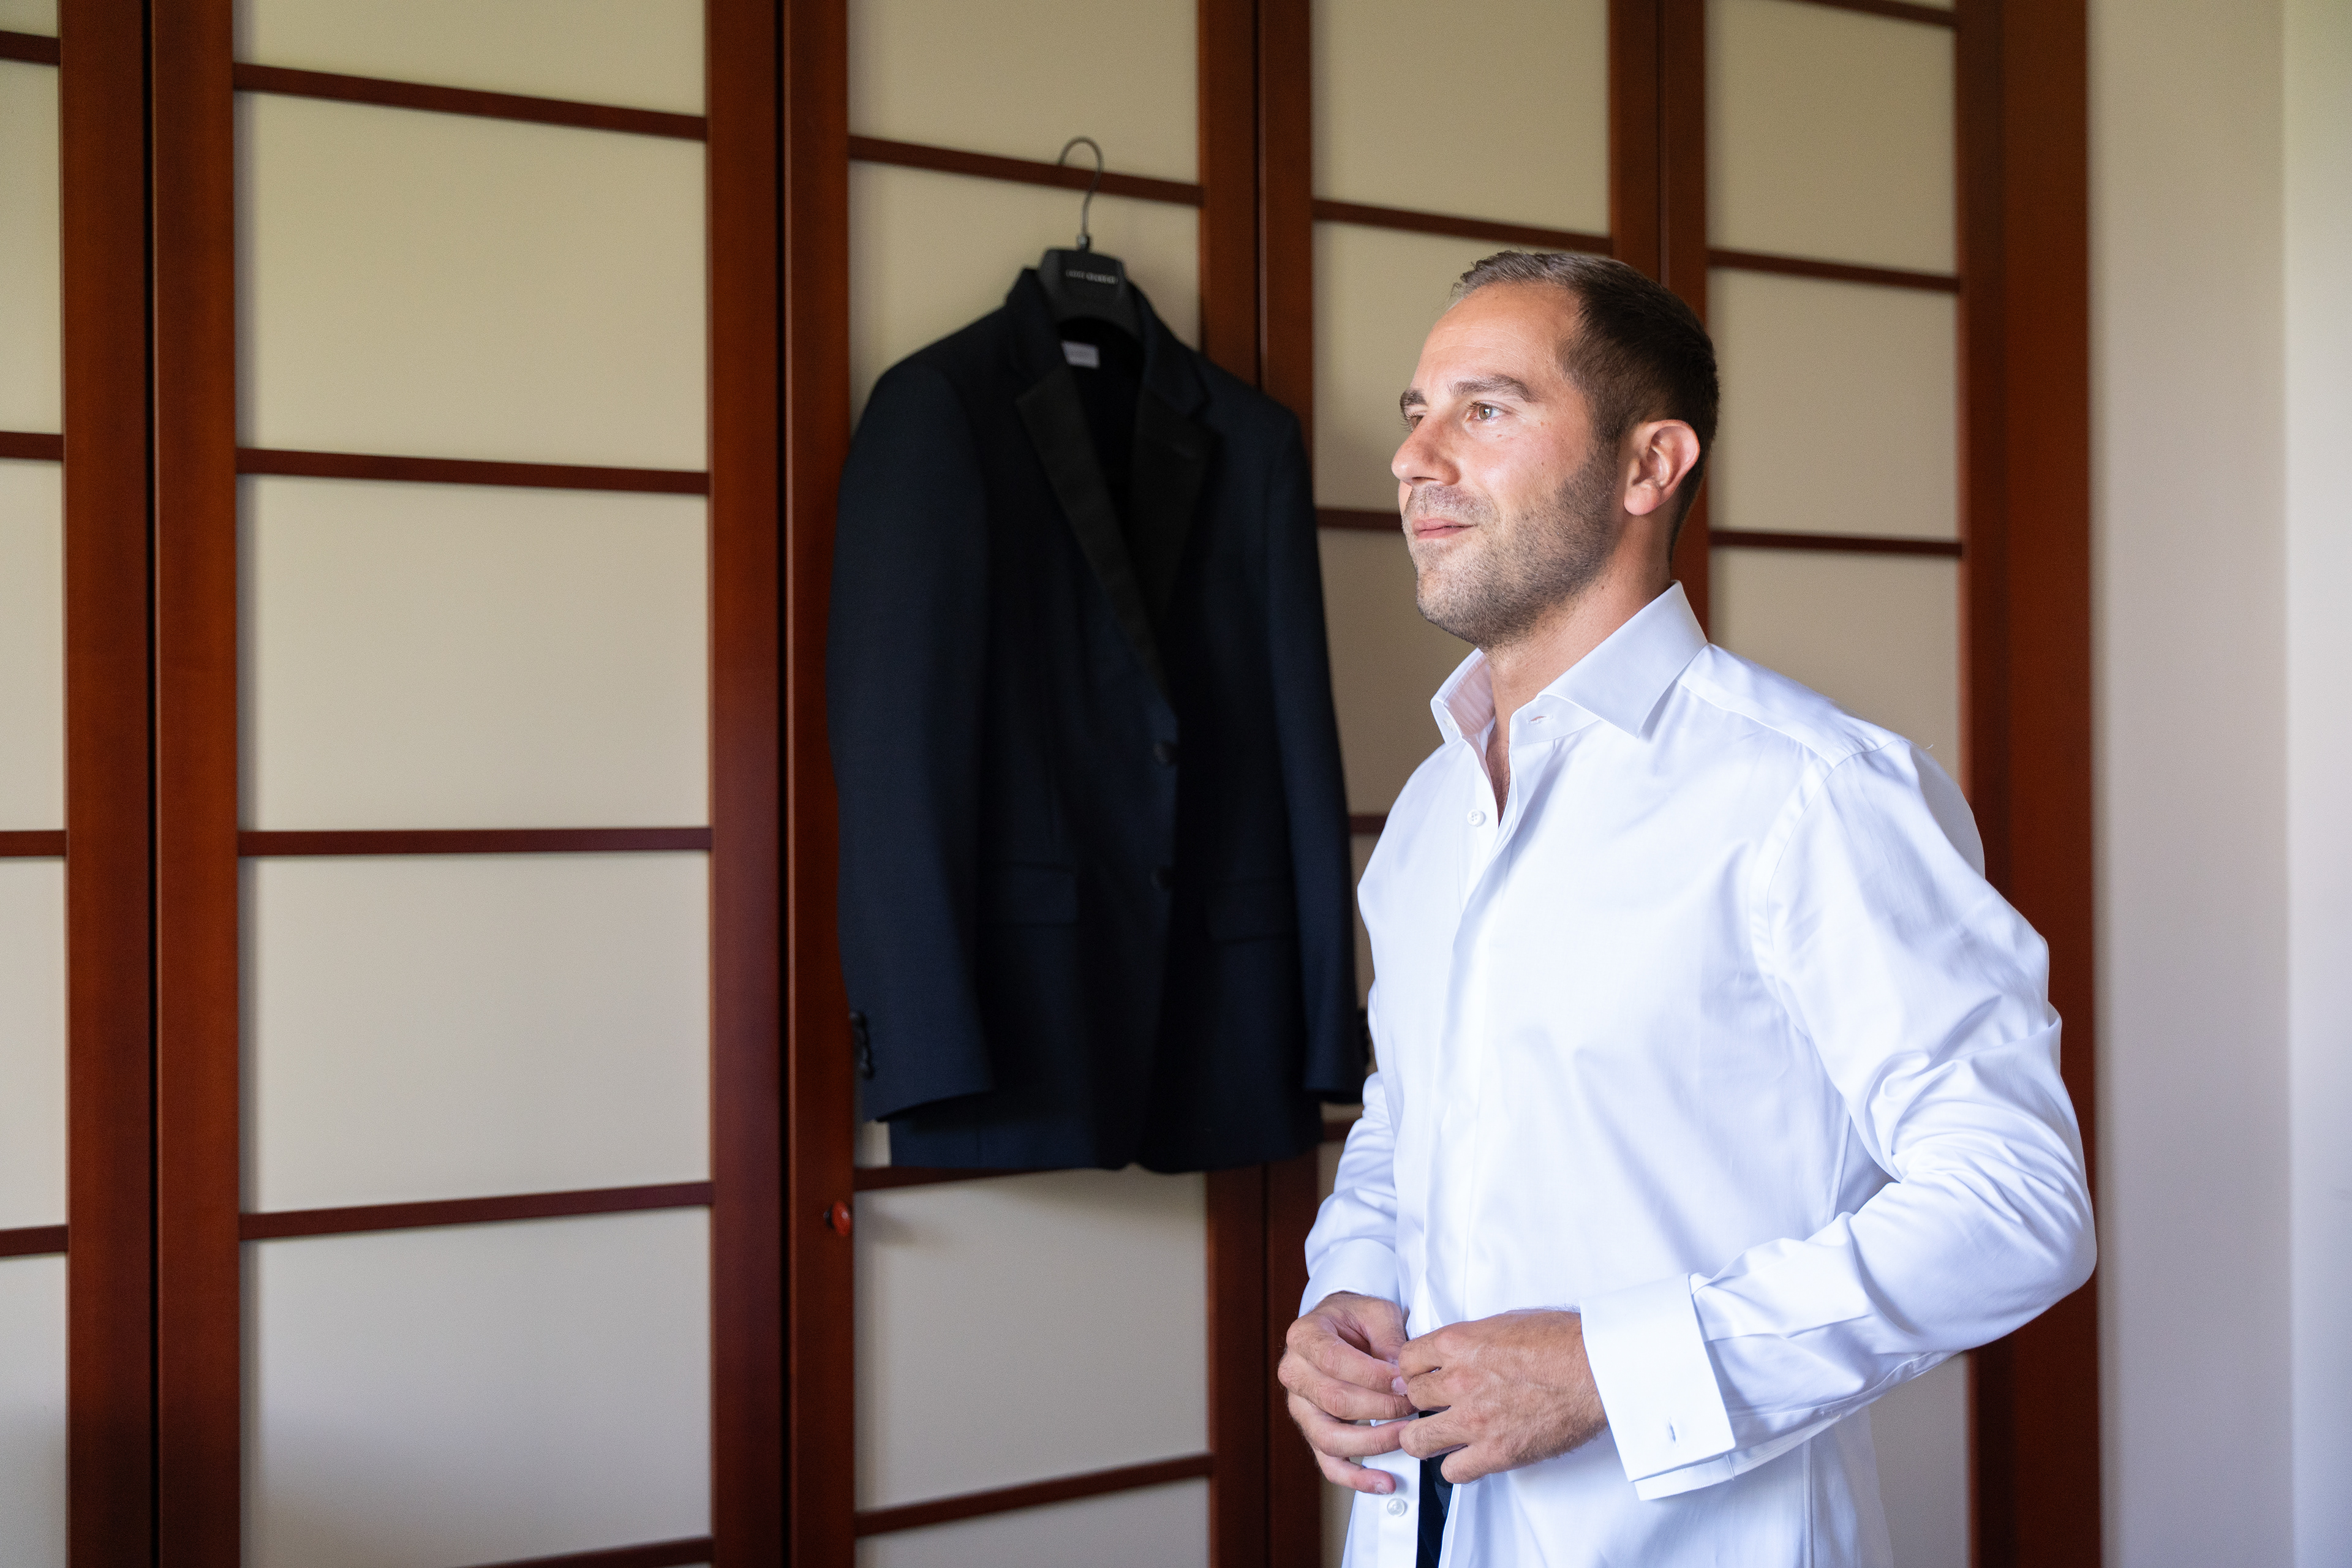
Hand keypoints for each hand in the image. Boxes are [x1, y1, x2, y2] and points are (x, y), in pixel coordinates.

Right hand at [1278, 1291, 1415, 1493]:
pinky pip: (1329, 1463)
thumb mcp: (1377, 1312)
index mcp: (1304, 1337)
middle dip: (1381, 1407)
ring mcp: (1301, 1407)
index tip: (1404, 1380)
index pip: (1335, 1361)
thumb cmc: (1357, 1320)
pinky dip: (1356, 1478)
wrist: (1340, 1328)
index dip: (1373, 1376)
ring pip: (1330, 1438)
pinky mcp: (1313, 1432)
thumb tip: (1400, 1374)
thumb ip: (1389, 1339)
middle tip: (1413, 1404)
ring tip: (1405, 1437)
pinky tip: (1383, 1482)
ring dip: (1374, 1442)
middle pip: (1335, 1401)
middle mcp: (1294, 1373)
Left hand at [1395, 1309, 1606, 1482]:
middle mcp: (1459, 1380)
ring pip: (1417, 1439)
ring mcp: (1474, 1418)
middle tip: (1435, 1408)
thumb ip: (1472, 1340)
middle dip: (1421, 1403)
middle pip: (1412, 1398)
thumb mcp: (1505, 1322)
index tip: (1422, 1378)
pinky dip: (1458, 1467)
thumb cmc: (1563, 1341)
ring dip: (1426, 1438)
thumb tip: (1460, 1352)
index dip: (1413, 1371)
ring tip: (1439, 1437)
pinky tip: (1469, 1457)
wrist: (1595, 1367)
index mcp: (1459, 1343)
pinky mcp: (1495, 1451)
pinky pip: (1453, 1471)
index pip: (1407, 1360)